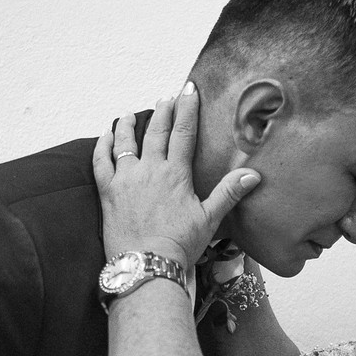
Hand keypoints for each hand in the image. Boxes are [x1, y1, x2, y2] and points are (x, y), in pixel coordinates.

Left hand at [93, 81, 260, 266]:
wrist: (147, 265)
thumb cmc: (179, 245)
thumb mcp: (210, 218)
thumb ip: (229, 192)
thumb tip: (253, 174)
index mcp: (175, 174)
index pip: (184, 133)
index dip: (187, 109)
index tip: (189, 90)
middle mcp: (149, 170)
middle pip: (156, 132)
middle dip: (163, 111)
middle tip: (167, 97)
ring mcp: (126, 180)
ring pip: (125, 142)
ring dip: (129, 125)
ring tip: (131, 114)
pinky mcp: (108, 193)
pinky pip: (101, 162)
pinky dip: (102, 146)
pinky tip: (105, 137)